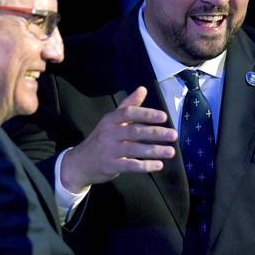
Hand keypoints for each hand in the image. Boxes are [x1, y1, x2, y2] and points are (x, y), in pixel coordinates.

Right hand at [59, 86, 175, 190]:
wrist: (80, 163)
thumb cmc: (101, 139)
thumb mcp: (111, 121)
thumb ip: (128, 105)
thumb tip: (143, 89)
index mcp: (110, 120)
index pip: (128, 113)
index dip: (146, 114)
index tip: (163, 117)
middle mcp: (109, 133)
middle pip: (134, 131)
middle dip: (156, 133)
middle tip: (174, 135)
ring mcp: (109, 150)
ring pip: (134, 149)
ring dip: (154, 150)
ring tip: (171, 151)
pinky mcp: (111, 166)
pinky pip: (130, 165)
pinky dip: (145, 165)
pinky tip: (159, 165)